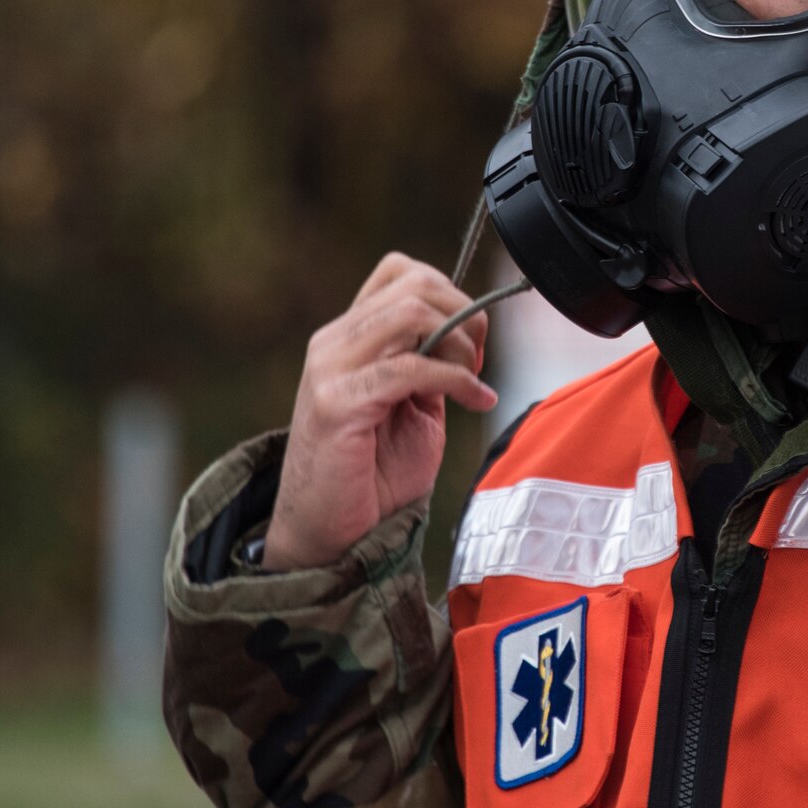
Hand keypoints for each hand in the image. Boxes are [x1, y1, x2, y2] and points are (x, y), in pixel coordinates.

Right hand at [263, 252, 497, 569]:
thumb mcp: (412, 408)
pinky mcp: (338, 404)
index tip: (472, 339)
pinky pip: (410, 368)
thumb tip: (465, 335)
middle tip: (478, 362)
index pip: (400, 273)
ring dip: (459, 343)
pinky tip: (476, 402)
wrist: (329, 535)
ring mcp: (331, 369)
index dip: (449, 293)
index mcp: (348, 338)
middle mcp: (333, 343)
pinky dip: (455, 380)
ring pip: (411, 313)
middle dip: (464, 315)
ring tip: (473, 381)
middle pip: (413, 285)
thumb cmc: (371, 478)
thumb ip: (430, 366)